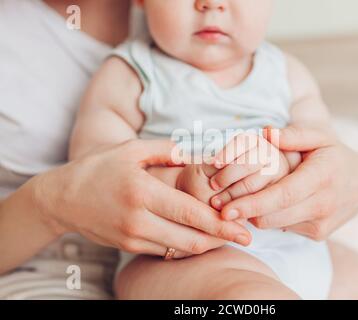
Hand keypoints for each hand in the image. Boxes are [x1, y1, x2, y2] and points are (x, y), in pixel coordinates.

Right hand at [34, 140, 251, 258]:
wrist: (63, 198)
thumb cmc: (100, 168)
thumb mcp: (133, 150)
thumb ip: (169, 150)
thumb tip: (200, 154)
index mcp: (142, 192)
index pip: (190, 213)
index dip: (220, 224)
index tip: (244, 230)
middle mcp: (138, 219)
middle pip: (190, 238)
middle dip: (221, 240)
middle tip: (244, 237)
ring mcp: (132, 237)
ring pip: (179, 248)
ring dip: (205, 244)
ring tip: (225, 236)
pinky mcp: (128, 246)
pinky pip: (164, 250)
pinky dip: (184, 246)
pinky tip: (198, 237)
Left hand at [217, 126, 357, 239]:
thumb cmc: (333, 155)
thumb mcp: (319, 137)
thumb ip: (295, 134)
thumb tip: (268, 133)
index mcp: (322, 177)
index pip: (281, 196)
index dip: (251, 204)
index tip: (224, 209)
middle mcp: (323, 204)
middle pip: (273, 216)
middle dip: (243, 212)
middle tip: (218, 205)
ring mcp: (321, 223)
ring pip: (275, 224)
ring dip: (255, 215)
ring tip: (237, 202)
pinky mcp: (318, 234)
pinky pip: (284, 227)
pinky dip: (271, 217)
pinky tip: (266, 204)